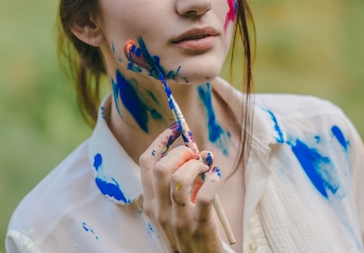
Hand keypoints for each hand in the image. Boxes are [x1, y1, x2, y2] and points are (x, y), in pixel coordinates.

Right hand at [139, 123, 223, 252]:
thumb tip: (203, 151)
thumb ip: (186, 181)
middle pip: (161, 167)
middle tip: (194, 154)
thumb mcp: (176, 209)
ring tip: (205, 167)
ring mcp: (177, 220)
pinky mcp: (199, 228)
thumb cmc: (189, 233)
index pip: (146, 163)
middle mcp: (159, 210)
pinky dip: (213, 181)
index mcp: (151, 203)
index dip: (159, 141)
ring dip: (196, 165)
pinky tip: (216, 177)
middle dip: (180, 151)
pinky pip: (205, 197)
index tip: (174, 130)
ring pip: (179, 178)